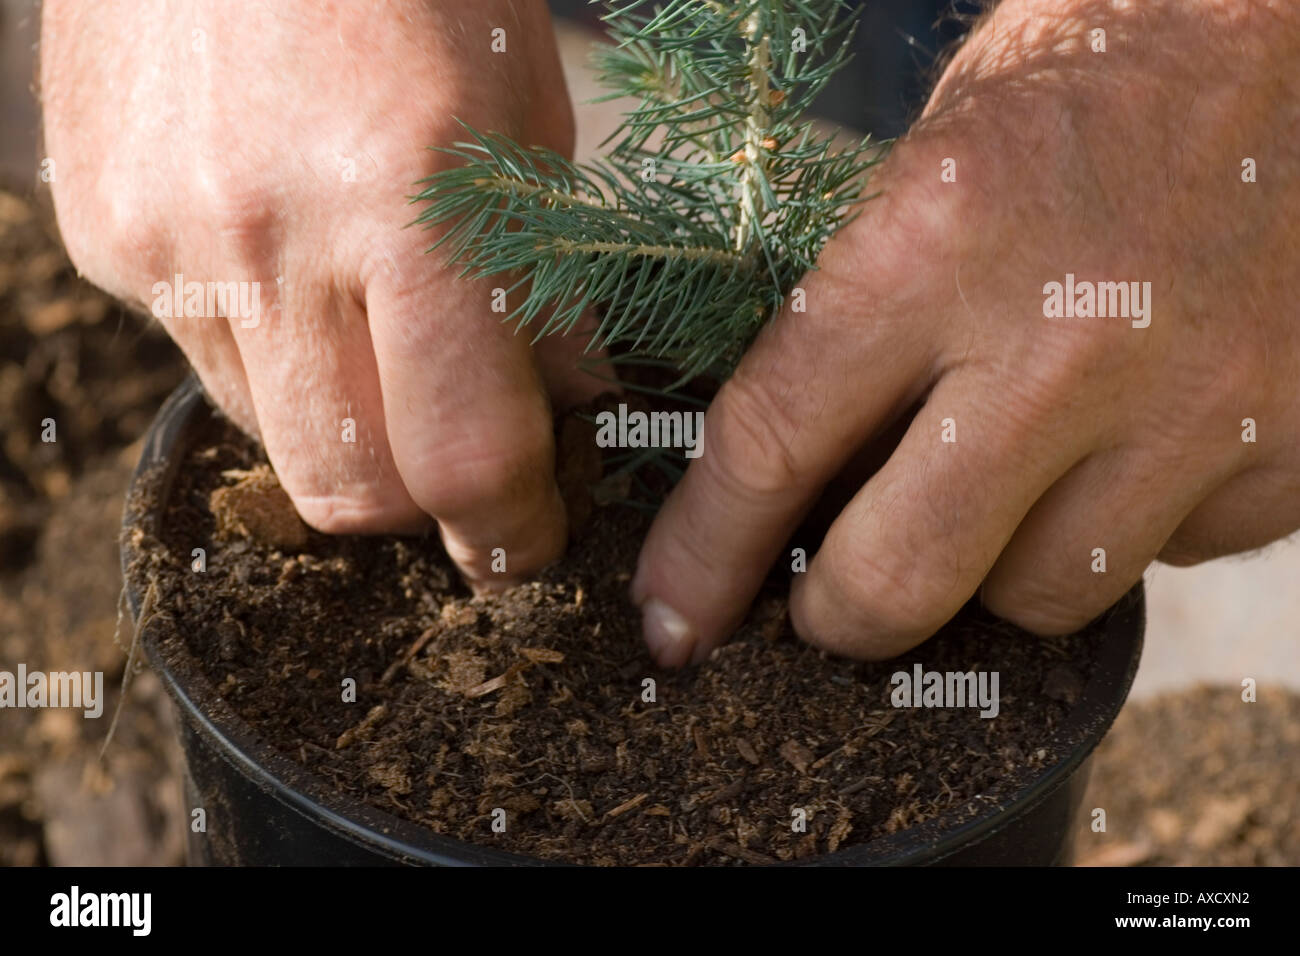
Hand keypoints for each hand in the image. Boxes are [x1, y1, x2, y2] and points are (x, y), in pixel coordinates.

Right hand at [41, 0, 597, 585]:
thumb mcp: (526, 119)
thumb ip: (539, 285)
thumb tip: (563, 411)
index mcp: (409, 200)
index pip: (457, 456)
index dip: (507, 526)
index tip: (527, 536)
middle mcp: (270, 238)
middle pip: (347, 490)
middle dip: (420, 504)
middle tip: (465, 461)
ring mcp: (166, 240)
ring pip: (273, 438)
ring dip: (343, 426)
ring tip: (377, 334)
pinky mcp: (100, 232)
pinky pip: (203, 358)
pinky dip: (268, 352)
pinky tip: (294, 264)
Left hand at [633, 0, 1299, 664]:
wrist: (1285, 31)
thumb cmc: (1083, 84)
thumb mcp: (929, 168)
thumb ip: (857, 325)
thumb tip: (789, 485)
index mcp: (939, 240)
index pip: (772, 446)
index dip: (706, 555)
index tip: (678, 614)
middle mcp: (1066, 338)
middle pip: (902, 577)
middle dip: (838, 616)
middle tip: (823, 605)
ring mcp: (1194, 400)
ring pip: (1038, 597)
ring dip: (990, 571)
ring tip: (992, 492)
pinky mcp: (1288, 442)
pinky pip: (1164, 559)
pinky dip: (1118, 528)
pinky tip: (1116, 452)